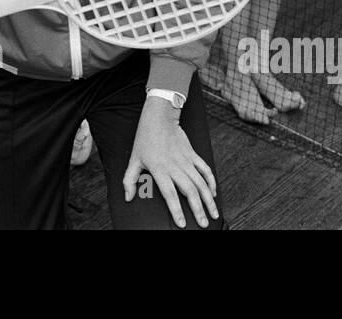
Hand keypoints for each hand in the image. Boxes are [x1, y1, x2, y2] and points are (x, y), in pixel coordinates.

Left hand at [123, 97, 218, 227]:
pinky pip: (205, 170)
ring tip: (213, 214)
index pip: (170, 194)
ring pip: (201, 183)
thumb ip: (130, 180)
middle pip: (190, 192)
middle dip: (198, 210)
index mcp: (160, 169)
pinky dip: (211, 182)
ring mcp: (186, 160)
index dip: (177, 210)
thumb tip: (128, 197)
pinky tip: (213, 194)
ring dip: (208, 200)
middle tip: (203, 224)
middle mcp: (175, 166)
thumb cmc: (145, 138)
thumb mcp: (134, 159)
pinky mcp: (193, 154)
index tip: (183, 224)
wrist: (160, 116)